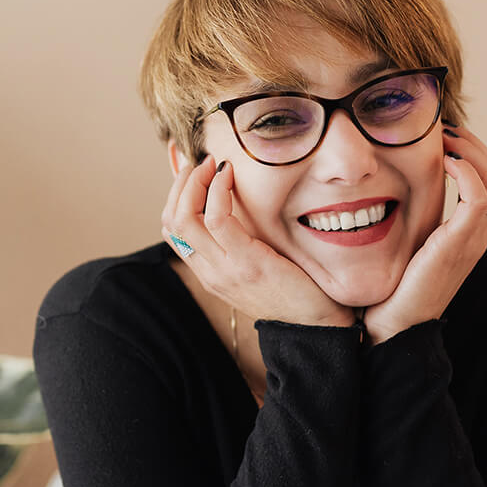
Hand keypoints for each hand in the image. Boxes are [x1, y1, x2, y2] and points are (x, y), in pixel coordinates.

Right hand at [162, 155, 353, 327]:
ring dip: (195, 181)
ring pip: (185, 217)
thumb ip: (241, 243)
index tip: (194, 172)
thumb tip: (238, 207)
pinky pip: (217, 219)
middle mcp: (209, 272)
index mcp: (208, 273)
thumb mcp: (257, 266)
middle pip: (170, 221)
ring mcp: (224, 269)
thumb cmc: (294, 291)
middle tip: (201, 162)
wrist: (316, 324)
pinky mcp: (246, 262)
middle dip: (180, 183)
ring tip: (213, 164)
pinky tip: (229, 175)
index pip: (171, 230)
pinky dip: (218, 190)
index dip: (175, 195)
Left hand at [363, 126, 486, 344]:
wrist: (392, 328)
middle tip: (442, 128)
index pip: (486, 180)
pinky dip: (465, 172)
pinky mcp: (460, 244)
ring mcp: (471, 240)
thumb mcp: (400, 250)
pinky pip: (479, 197)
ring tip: (443, 137)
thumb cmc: (388, 292)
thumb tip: (379, 196)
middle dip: (473, 144)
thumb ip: (405, 226)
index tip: (439, 137)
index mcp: (464, 235)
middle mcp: (475, 235)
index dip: (468, 153)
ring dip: (471, 150)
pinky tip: (442, 161)